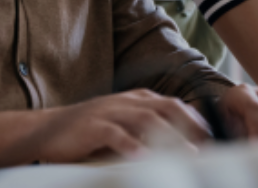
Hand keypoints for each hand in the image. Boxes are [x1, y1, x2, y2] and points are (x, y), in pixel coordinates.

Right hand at [24, 89, 211, 162]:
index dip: (195, 120)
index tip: (212, 138)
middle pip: (166, 107)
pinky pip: (115, 134)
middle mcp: (126, 102)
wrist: (44, 130)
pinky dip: (131, 145)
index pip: (173, 104)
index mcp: (135, 99)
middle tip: (207, 144)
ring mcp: (109, 112)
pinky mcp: (92, 127)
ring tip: (188, 153)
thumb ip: (145, 129)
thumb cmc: (86, 131)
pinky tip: (144, 158)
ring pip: (146, 119)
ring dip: (170, 136)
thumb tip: (178, 144)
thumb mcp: (120, 124)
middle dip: (190, 124)